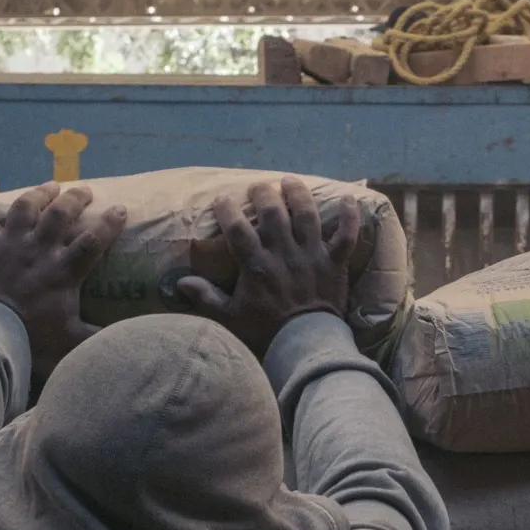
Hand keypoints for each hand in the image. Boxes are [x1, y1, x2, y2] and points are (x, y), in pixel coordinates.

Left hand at [0, 176, 125, 381]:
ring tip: (51, 185)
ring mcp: (11, 242)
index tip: (120, 208)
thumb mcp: (73, 339)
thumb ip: (99, 336)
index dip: (109, 223)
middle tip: (85, 191)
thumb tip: (127, 338)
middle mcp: (40, 249)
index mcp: (64, 270)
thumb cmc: (32, 337)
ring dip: (41, 192)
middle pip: (61, 213)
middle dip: (75, 198)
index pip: (93, 240)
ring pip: (27, 206)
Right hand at [175, 176, 359, 357]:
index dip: (228, 210)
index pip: (237, 229)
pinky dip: (350, 217)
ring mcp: (311, 256)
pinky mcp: (334, 263)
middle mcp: (284, 254)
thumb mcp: (230, 318)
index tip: (222, 199)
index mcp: (256, 265)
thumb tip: (180, 282)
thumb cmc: (266, 333)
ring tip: (290, 181)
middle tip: (257, 187)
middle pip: (273, 213)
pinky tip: (348, 200)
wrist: (305, 348)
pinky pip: (346, 236)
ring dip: (298, 194)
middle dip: (263, 194)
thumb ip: (206, 298)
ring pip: (306, 215)